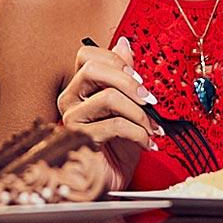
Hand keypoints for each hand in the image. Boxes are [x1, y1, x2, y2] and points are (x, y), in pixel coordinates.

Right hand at [58, 38, 161, 184]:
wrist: (115, 180)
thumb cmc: (119, 145)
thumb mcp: (129, 106)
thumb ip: (124, 76)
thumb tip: (124, 43)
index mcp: (79, 87)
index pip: (87, 55)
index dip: (115, 60)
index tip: (139, 78)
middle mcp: (70, 100)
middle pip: (93, 70)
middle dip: (129, 82)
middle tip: (151, 99)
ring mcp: (72, 120)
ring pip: (107, 97)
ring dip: (139, 113)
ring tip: (153, 128)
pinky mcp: (80, 140)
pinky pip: (114, 125)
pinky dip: (138, 133)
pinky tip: (147, 143)